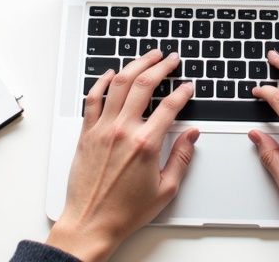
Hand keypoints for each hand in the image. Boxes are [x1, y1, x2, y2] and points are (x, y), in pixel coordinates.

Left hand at [46, 50, 198, 261]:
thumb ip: (181, 157)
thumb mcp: (166, 189)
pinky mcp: (86, 133)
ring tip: (148, 56)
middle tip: (171, 59)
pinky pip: (92, 98)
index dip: (183, 92)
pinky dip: (102, 82)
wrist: (91, 222)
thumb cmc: (125, 211)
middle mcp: (122, 131)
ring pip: (118, 84)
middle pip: (144, 85)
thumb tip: (192, 136)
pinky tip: (111, 73)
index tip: (189, 86)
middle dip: (161, 66)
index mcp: (145, 144)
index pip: (170, 106)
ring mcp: (102, 129)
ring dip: (135, 65)